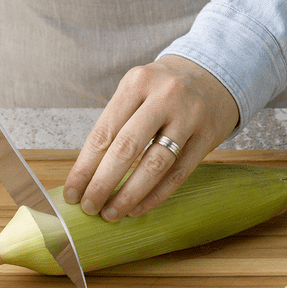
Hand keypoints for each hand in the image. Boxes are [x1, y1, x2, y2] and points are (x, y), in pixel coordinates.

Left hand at [63, 55, 238, 221]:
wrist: (214, 73)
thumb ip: (115, 124)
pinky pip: (178, 173)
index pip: (104, 132)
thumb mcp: (137, 90)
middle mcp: (164, 96)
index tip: (72, 192)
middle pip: (126, 148)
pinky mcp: (207, 137)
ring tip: (112, 213)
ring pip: (155, 164)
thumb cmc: (163, 90)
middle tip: (89, 207)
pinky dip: (156, 195)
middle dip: (102, 183)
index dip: (84, 167)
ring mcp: (189, 117)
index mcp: (137, 82)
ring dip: (129, 195)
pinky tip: (138, 208)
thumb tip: (86, 174)